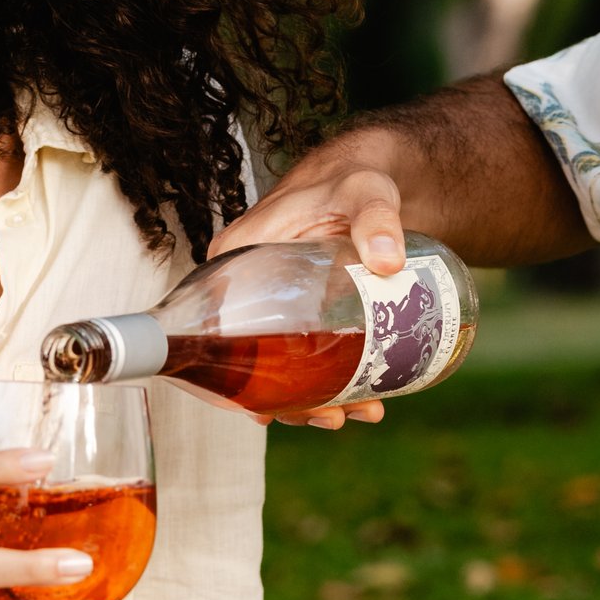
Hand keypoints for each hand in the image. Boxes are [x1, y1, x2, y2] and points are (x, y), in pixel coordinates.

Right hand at [200, 149, 403, 431]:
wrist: (369, 184)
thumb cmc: (353, 182)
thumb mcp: (364, 193)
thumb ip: (376, 218)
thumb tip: (388, 259)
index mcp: (237, 256)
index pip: (211, 324)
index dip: (226, 376)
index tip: (258, 409)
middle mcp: (246, 286)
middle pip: (248, 358)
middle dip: (285, 401)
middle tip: (331, 418)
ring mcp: (273, 306)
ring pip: (279, 365)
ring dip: (312, 401)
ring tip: (357, 415)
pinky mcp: (300, 317)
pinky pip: (304, 358)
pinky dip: (328, 385)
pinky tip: (363, 403)